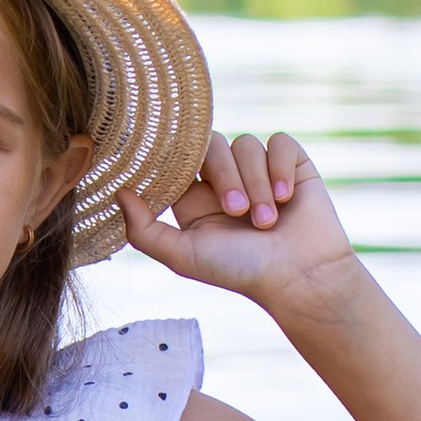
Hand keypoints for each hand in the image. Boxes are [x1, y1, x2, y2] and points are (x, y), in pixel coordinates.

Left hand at [117, 131, 362, 324]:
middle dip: (225, 177)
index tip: (182, 169)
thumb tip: (120, 192)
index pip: (179, 157)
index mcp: (195, 197)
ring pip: (246, 145)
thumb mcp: (183, 256)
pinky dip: (280, 168)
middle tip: (236, 211)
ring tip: (266, 221)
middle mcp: (226, 179)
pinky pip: (279, 143)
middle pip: (211, 146)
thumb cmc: (241, 272)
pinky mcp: (293, 165)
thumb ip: (145, 230)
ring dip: (256, 183)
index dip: (180, 157)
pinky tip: (285, 198)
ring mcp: (260, 170)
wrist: (300, 277)